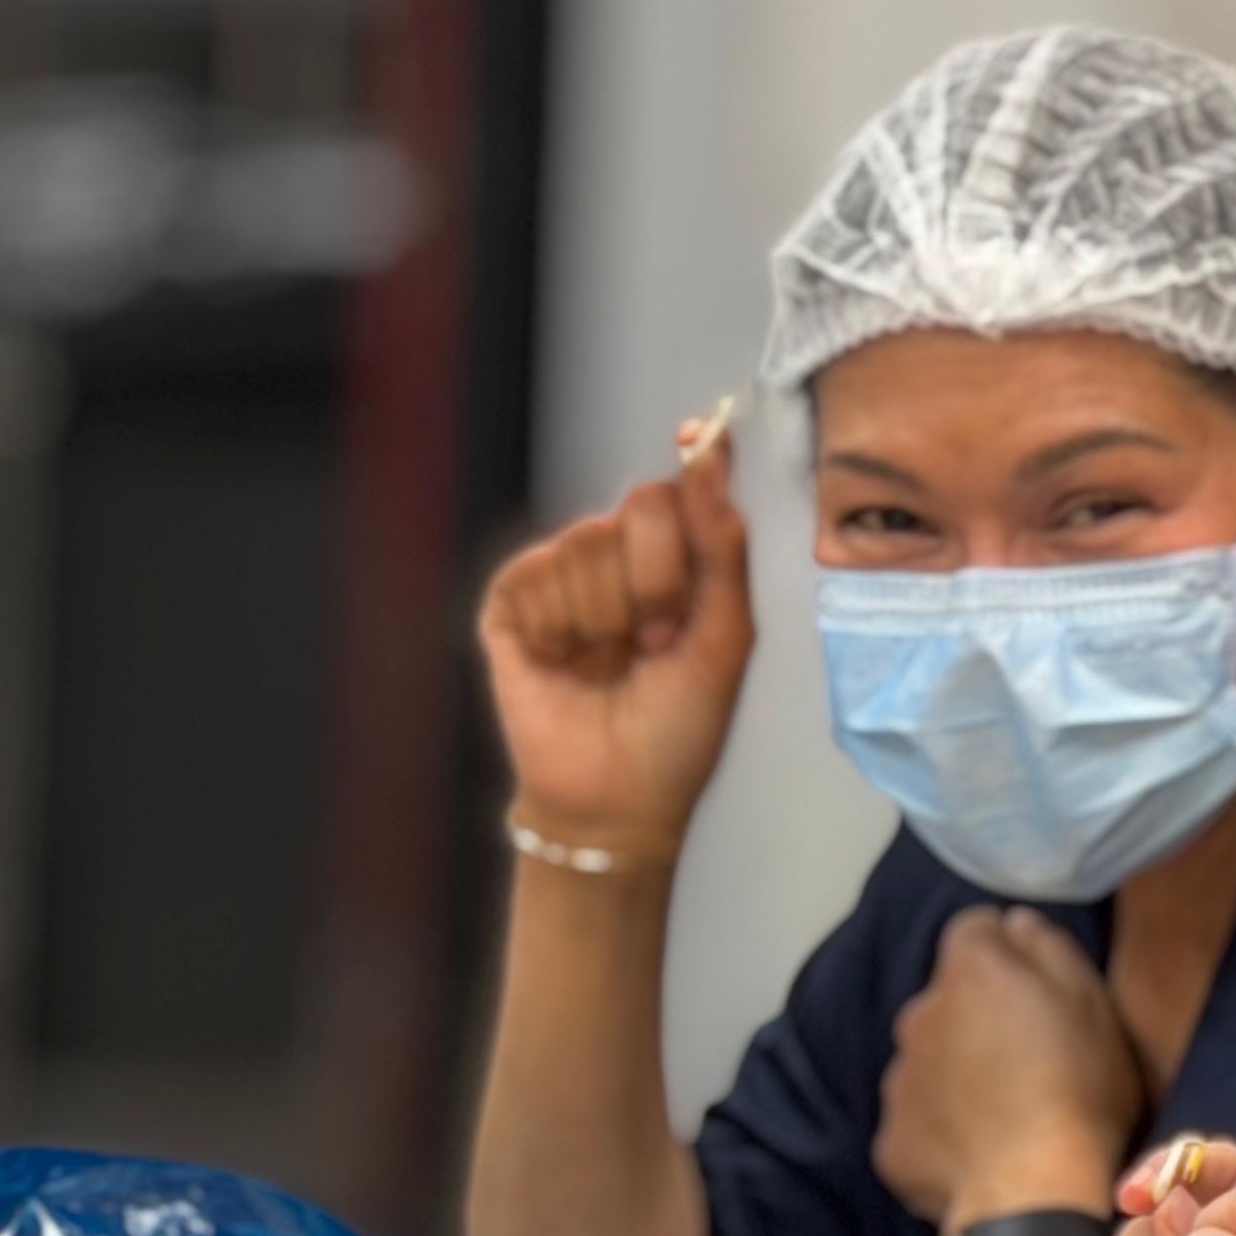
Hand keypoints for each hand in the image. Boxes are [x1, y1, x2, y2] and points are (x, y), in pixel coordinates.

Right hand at [475, 421, 753, 861]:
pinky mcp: (510, 607)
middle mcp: (616, 564)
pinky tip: (563, 660)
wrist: (618, 800)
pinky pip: (534, 573)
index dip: (692, 465)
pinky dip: (558, 624)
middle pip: (639, 505)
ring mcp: (561, 582)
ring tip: (612, 662)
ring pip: (586, 542)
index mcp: (674, 566)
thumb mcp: (726, 638)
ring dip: (608, 614)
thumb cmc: (678, 732)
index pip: (680, 490)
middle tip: (659, 637)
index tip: (696, 436)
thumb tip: (712, 455)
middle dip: (659, 575)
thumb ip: (723, 546)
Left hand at [873, 906, 1143, 1225]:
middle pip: (947, 1002)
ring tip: (1007, 1117)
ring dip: (957, 1077)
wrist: (1034, 1195)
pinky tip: (982, 1155)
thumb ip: (1049, 949)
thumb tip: (1014, 923)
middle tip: (1030, 1063)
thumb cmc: (1078, 1093)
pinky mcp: (890, 1142)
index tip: (1037, 990)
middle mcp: (918, 1015)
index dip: (1008, 954)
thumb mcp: (1093, 1005)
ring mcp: (897, 1081)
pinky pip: (918, 1124)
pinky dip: (942, 1134)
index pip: (974, 931)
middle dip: (979, 1020)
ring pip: (928, 1063)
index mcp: (969, 972)